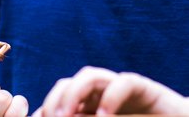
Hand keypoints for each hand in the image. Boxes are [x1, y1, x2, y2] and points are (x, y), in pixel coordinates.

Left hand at [33, 66, 188, 116]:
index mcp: (88, 108)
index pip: (58, 100)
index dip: (45, 109)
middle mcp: (101, 94)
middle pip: (67, 84)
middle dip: (54, 100)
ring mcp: (120, 88)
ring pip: (90, 76)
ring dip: (73, 94)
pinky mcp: (143, 87)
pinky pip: (123, 83)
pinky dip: (110, 99)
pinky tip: (104, 116)